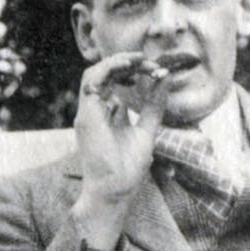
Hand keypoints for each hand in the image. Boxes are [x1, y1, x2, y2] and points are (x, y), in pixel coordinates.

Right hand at [74, 52, 168, 206]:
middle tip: (151, 63)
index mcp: (106, 114)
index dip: (135, 72)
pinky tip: (129, 66)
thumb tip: (163, 80)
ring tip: (140, 60)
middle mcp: (95, 110)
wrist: (115, 190)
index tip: (156, 71)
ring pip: (94, 73)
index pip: (115, 82)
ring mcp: (88, 112)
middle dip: (128, 64)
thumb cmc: (127, 168)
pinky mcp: (86, 115)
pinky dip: (110, 69)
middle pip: (105, 74)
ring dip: (118, 62)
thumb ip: (153, 107)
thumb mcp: (147, 131)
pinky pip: (91, 81)